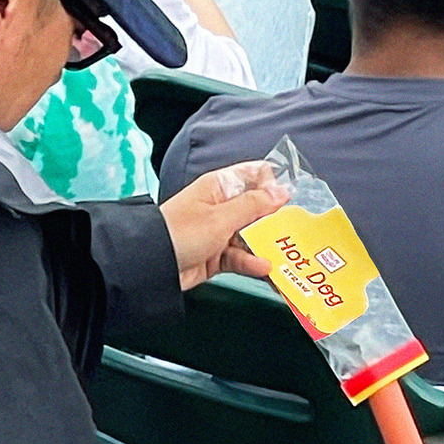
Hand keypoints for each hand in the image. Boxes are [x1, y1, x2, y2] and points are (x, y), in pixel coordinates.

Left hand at [159, 162, 288, 288]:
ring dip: (266, 247)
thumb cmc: (178, 232)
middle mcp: (220, 206)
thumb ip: (254, 205)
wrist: (151, 265)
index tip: (285, 202)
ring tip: (282, 257)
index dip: (272, 186)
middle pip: (258, 210)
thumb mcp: (221, 217)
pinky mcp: (216, 255)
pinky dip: (252, 263)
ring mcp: (218, 231)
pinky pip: (241, 257)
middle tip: (292, 233)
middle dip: (275, 222)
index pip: (255, 176)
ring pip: (251, 237)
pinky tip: (262, 268)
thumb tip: (282, 191)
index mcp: (220, 187)